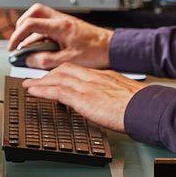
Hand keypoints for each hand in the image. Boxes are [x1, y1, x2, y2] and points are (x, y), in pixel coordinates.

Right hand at [8, 4, 112, 68]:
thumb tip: (29, 60)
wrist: (112, 48)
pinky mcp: (67, 27)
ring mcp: (64, 22)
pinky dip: (40, 36)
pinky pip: (48, 26)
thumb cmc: (96, 52)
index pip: (31, 24)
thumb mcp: (68, 60)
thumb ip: (46, 61)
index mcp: (60, 26)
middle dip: (21, 25)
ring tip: (27, 50)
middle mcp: (61, 20)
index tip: (13, 47)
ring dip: (31, 32)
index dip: (17, 35)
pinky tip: (40, 49)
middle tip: (17, 41)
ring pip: (40, 18)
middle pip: (34, 12)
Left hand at [23, 63, 145, 132]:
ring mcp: (87, 85)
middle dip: (49, 74)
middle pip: (65, 69)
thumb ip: (115, 96)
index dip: (64, 72)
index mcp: (105, 76)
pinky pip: (56, 90)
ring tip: (29, 85)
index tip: (56, 76)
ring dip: (40, 81)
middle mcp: (94, 77)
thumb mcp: (127, 95)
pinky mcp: (82, 97)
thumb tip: (111, 104)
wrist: (146, 107)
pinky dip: (41, 89)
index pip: (79, 70)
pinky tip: (32, 91)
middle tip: (38, 79)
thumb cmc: (142, 105)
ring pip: (57, 78)